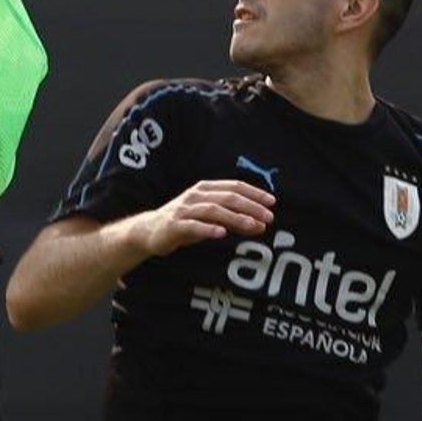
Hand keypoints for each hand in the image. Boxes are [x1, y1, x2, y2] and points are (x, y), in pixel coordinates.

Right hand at [127, 180, 274, 256]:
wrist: (149, 231)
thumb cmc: (185, 222)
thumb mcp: (208, 215)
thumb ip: (232, 216)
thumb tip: (260, 222)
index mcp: (204, 189)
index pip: (233, 186)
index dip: (253, 193)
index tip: (272, 202)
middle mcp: (194, 196)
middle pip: (226, 197)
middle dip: (250, 206)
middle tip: (269, 217)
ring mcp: (184, 210)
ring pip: (213, 211)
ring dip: (235, 217)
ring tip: (252, 225)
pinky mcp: (174, 226)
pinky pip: (193, 226)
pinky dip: (208, 229)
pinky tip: (221, 233)